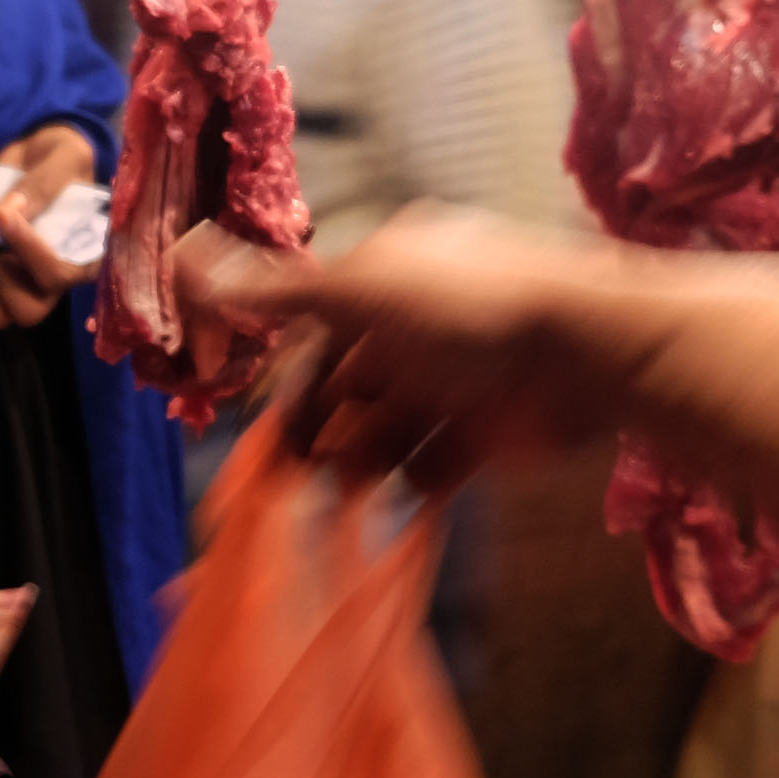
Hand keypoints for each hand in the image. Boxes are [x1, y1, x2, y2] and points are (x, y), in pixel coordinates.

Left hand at [0, 124, 101, 328]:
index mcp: (84, 256)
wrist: (37, 155)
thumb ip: (44, 182)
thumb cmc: (62, 158)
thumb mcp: (64, 156)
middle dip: (3, 276)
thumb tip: (11, 211)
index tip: (5, 214)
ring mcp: (20, 280)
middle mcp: (53, 278)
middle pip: (27, 312)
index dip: (31, 252)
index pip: (59, 277)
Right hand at [185, 207, 651, 492]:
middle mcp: (418, 325)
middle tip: (282, 484)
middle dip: (315, 433)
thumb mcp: (359, 288)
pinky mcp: (488, 432)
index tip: (258, 426)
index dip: (283, 377)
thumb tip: (186, 260)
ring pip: (383, 430)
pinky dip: (405, 490)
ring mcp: (455, 380)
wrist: (592, 353)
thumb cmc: (472, 306)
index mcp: (387, 275)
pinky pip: (432, 466)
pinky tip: (378, 517)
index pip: (315, 328)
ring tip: (323, 510)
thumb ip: (274, 289)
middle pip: (346, 385)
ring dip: (352, 468)